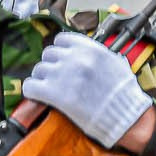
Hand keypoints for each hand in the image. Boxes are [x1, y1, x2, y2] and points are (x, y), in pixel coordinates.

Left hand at [23, 32, 154, 149]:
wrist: (125, 116)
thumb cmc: (124, 94)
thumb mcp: (117, 64)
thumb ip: (100, 55)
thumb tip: (89, 54)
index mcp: (92, 49)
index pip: (62, 39)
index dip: (61, 50)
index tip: (62, 60)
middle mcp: (76, 58)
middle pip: (48, 54)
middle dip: (52, 65)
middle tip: (57, 77)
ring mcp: (63, 75)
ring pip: (38, 70)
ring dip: (42, 79)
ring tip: (51, 89)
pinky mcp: (54, 94)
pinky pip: (30, 86)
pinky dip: (33, 92)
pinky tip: (40, 97)